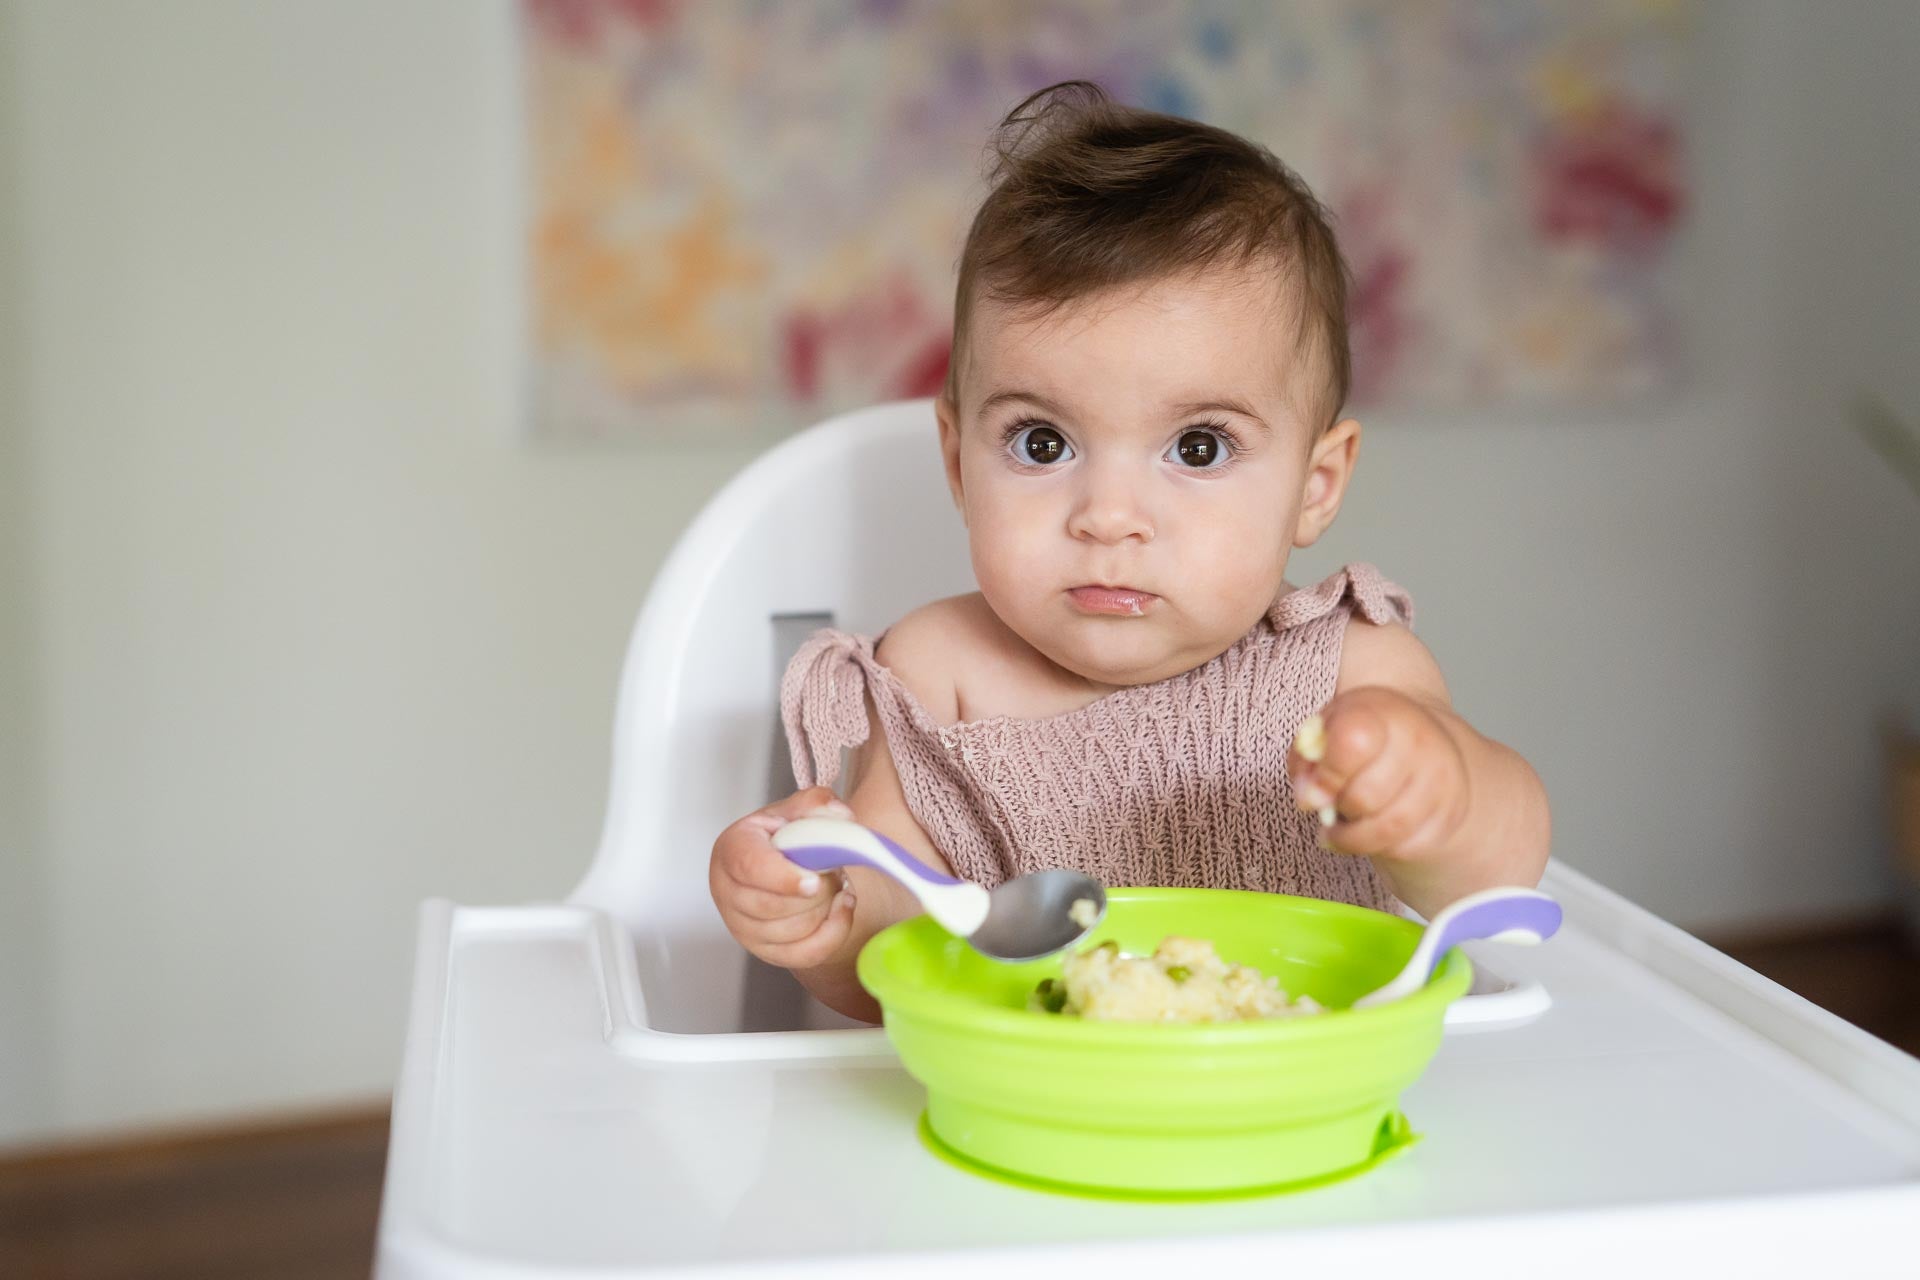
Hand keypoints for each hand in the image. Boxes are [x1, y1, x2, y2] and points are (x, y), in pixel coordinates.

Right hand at [710, 787, 860, 969]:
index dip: (783, 877)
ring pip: (791, 931)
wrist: (787, 868)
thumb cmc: (786, 839)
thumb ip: (818, 804)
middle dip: (816, 891)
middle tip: (833, 870)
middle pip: (772, 907)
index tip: (813, 881)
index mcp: (731, 850)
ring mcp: (742, 927)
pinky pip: (804, 955)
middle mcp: (727, 892)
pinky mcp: (765, 951)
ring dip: (826, 908)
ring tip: (834, 885)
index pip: (750, 868)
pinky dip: (833, 933)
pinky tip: (842, 908)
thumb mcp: (798, 811)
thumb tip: (840, 816)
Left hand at [1287, 686, 1470, 861]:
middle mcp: (1419, 741)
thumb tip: (1308, 799)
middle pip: (1365, 796)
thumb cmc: (1365, 739)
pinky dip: (1379, 848)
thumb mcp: (1327, 732)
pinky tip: (1370, 833)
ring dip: (1353, 837)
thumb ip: (1307, 760)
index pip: (1353, 742)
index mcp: (1382, 712)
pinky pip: (1406, 847)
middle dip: (1338, 807)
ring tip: (1340, 829)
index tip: (1313, 786)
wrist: (1424, 747)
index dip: (1327, 772)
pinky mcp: (1450, 814)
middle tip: (1332, 803)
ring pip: (1387, 828)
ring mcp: (1440, 779)